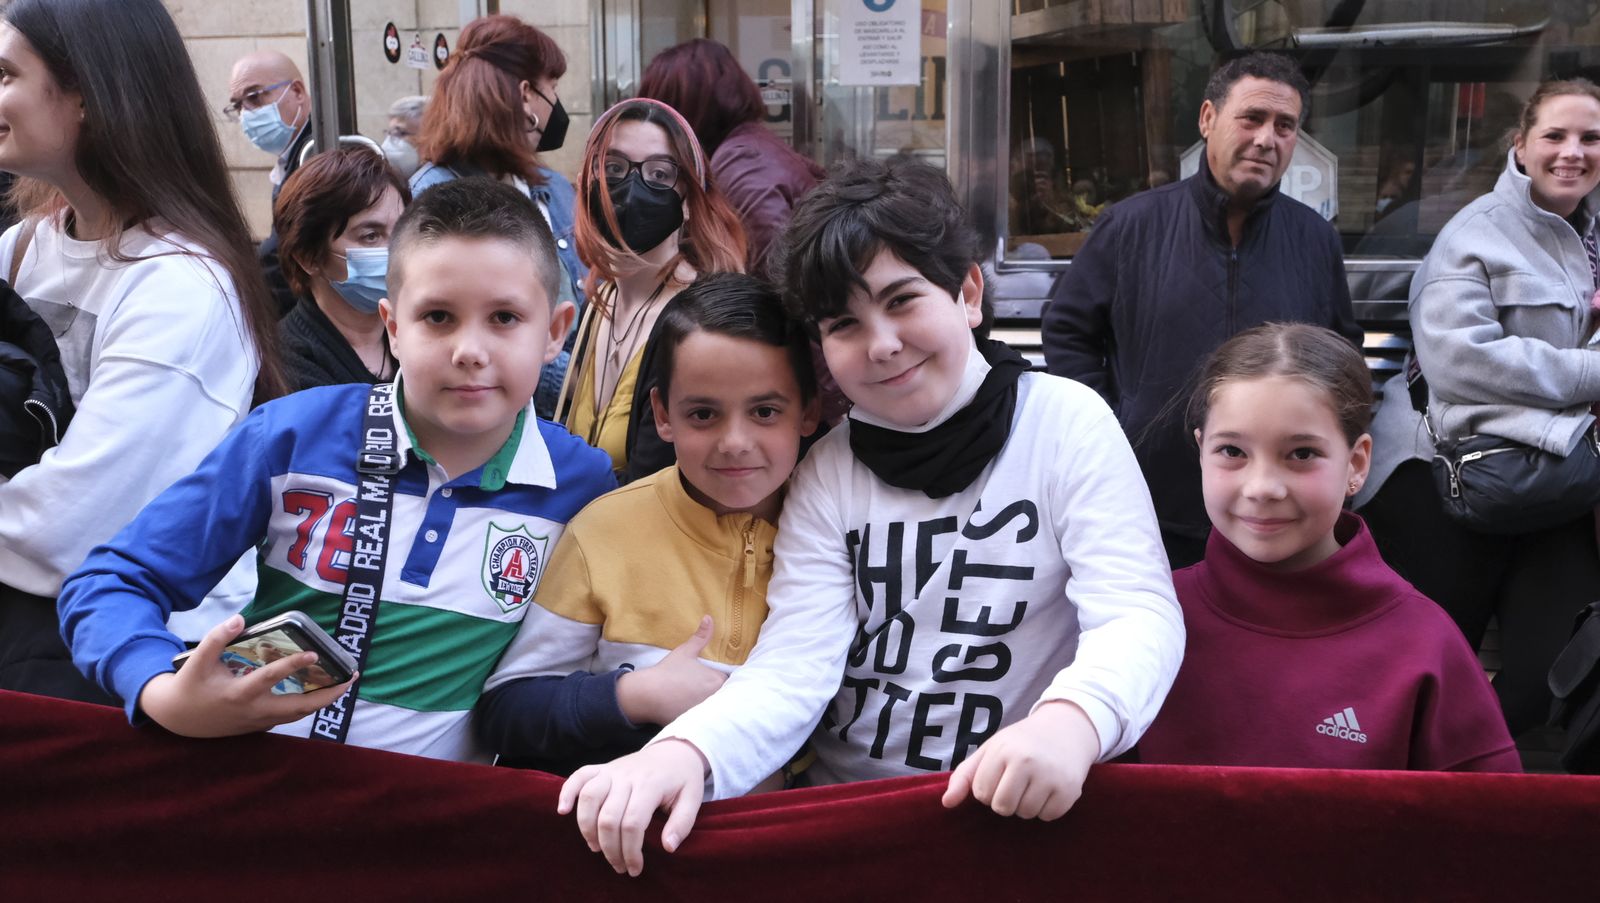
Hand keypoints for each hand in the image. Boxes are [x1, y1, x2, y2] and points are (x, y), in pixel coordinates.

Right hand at [136, 614, 356, 737]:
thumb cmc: (189, 686)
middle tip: (351, 677)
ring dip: (323, 701)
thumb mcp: (197, 660)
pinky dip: (308, 705)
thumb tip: (239, 619)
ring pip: (298, 715)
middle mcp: (254, 711)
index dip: (293, 665)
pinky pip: (289, 716)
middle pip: (300, 708)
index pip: (272, 678)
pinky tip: (321, 689)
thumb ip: (216, 638)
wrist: (178, 719)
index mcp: (239, 694)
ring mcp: (259, 722)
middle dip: (329, 695)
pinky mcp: (260, 726)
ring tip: (343, 683)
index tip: (314, 654)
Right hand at [558, 738, 708, 876]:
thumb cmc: (683, 779)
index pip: (633, 823)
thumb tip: (668, 847)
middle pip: (608, 817)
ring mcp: (612, 770)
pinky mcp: (602, 768)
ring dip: (587, 828)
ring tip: (596, 848)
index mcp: (651, 784)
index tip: (634, 868)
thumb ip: (683, 823)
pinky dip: (567, 792)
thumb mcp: (694, 799)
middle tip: (618, 866)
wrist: (674, 750)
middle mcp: (627, 776)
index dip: (630, 851)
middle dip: (610, 848)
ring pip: (589, 798)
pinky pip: (579, 776)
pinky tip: (562, 811)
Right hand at [615, 615, 726, 724]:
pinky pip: (703, 720)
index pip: (729, 680)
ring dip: (710, 704)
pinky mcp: (694, 723)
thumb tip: (709, 618)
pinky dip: (700, 716)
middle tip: (704, 688)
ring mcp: (705, 712)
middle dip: (719, 692)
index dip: (722, 679)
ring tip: (696, 698)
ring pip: (714, 708)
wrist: (646, 694)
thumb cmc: (668, 671)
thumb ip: (701, 636)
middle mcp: (714, 698)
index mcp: (716, 681)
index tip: (714, 677)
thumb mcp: (686, 651)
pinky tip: (689, 710)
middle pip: (724, 695)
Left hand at [941, 700, 1099, 820]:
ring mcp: (1050, 776)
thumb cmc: (1021, 742)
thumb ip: (964, 776)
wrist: (1066, 728)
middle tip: (1016, 782)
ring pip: (1025, 814)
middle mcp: (1026, 762)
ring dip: (1026, 805)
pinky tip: (1049, 788)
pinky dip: (1046, 808)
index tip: (1000, 774)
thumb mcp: (990, 750)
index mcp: (1002, 750)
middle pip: (1002, 807)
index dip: (988, 788)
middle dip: (1006, 800)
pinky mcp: (1070, 790)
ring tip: (1033, 783)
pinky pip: (1048, 816)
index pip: (981, 793)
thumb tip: (946, 804)